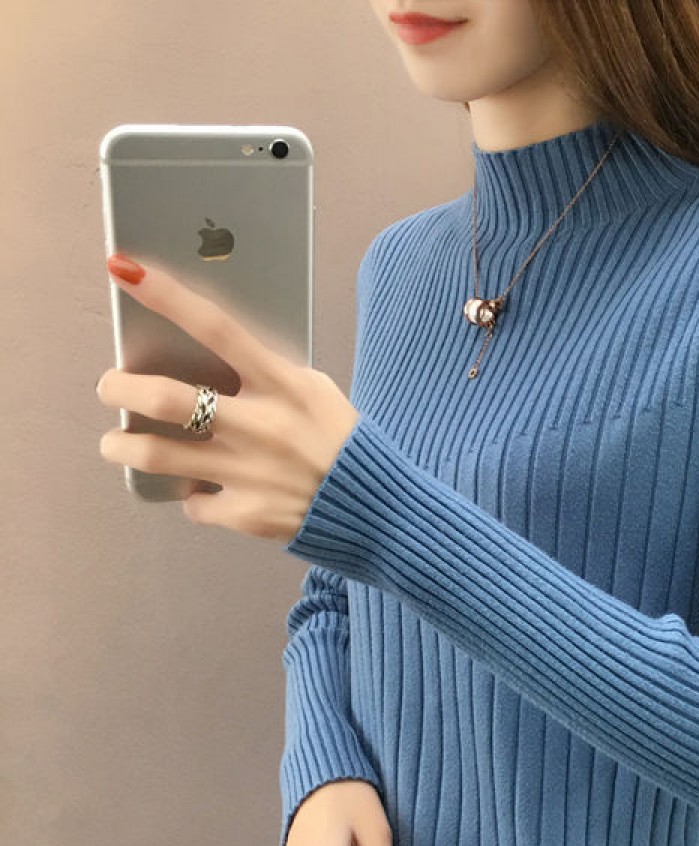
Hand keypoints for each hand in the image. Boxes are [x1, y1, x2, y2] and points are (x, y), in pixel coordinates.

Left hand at [96, 254, 358, 541]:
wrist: (377, 509)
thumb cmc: (342, 442)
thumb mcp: (316, 392)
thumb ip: (268, 374)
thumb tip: (206, 356)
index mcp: (282, 386)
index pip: (217, 329)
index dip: (167, 296)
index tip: (123, 268)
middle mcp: (261, 427)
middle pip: (164, 399)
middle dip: (119, 388)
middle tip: (112, 387)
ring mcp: (250, 473)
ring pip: (156, 456)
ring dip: (122, 446)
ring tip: (117, 442)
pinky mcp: (246, 514)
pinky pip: (196, 502)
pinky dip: (191, 495)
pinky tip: (199, 489)